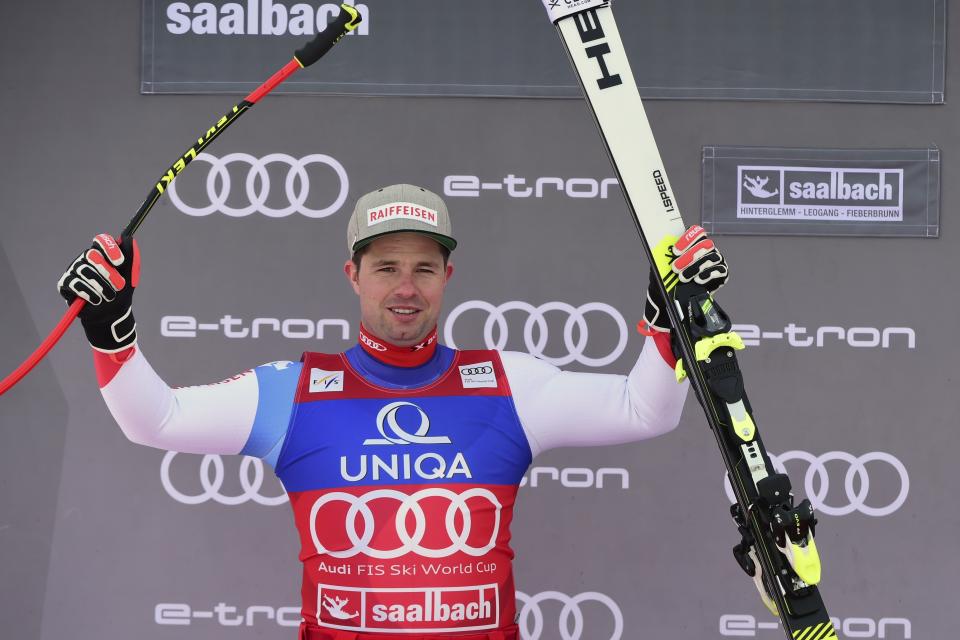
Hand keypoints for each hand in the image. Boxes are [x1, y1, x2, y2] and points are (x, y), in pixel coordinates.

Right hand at [58, 234, 140, 352]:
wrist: (112, 315)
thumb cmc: (120, 293)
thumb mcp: (130, 276)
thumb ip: (132, 257)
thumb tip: (129, 238)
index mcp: (102, 254)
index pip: (101, 241)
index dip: (110, 248)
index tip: (120, 262)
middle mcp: (86, 259)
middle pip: (92, 254)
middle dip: (108, 272)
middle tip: (119, 285)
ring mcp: (74, 270)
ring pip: (84, 270)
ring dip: (101, 286)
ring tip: (109, 296)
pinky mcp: (65, 284)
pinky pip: (74, 283)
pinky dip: (88, 293)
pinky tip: (96, 300)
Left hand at [641, 225, 727, 332]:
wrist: (677, 298)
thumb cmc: (671, 279)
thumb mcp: (663, 267)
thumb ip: (663, 258)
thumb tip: (659, 251)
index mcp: (694, 243)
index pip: (697, 232)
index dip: (687, 239)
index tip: (676, 251)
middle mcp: (707, 249)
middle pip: (705, 244)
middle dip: (689, 255)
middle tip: (675, 268)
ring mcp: (716, 260)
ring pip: (711, 257)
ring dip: (695, 267)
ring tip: (683, 277)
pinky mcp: (722, 273)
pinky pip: (719, 270)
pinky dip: (708, 274)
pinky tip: (699, 280)